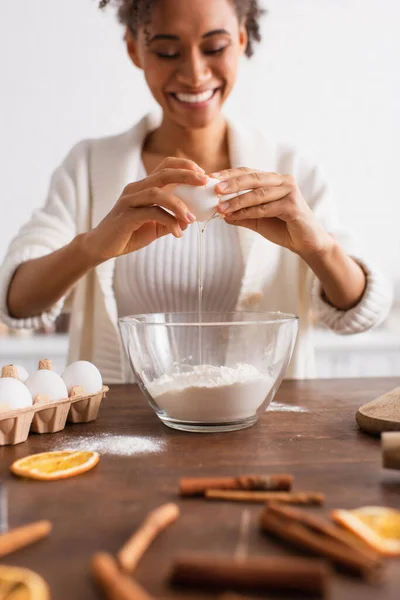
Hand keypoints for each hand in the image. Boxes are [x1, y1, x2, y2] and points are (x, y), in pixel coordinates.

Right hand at [84, 157, 206, 263]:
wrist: (102, 247)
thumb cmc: (129, 233)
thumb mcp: (155, 226)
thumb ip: (171, 220)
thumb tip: (190, 219)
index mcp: (143, 187)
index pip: (165, 166)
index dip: (185, 166)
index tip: (203, 175)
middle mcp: (135, 189)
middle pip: (163, 174)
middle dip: (186, 175)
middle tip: (205, 181)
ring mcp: (129, 201)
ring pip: (157, 193)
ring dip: (179, 205)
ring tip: (191, 219)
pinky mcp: (126, 217)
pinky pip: (151, 213)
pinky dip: (168, 221)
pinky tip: (178, 233)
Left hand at [214, 168, 331, 256]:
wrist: (306, 243)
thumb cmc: (283, 228)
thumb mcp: (258, 220)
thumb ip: (242, 214)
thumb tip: (221, 212)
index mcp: (274, 180)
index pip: (248, 173)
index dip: (229, 174)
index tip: (210, 178)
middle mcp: (283, 181)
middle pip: (253, 178)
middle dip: (232, 183)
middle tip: (214, 189)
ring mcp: (289, 192)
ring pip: (258, 193)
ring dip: (237, 201)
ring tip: (221, 207)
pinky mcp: (293, 205)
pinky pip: (266, 207)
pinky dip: (249, 212)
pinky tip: (235, 216)